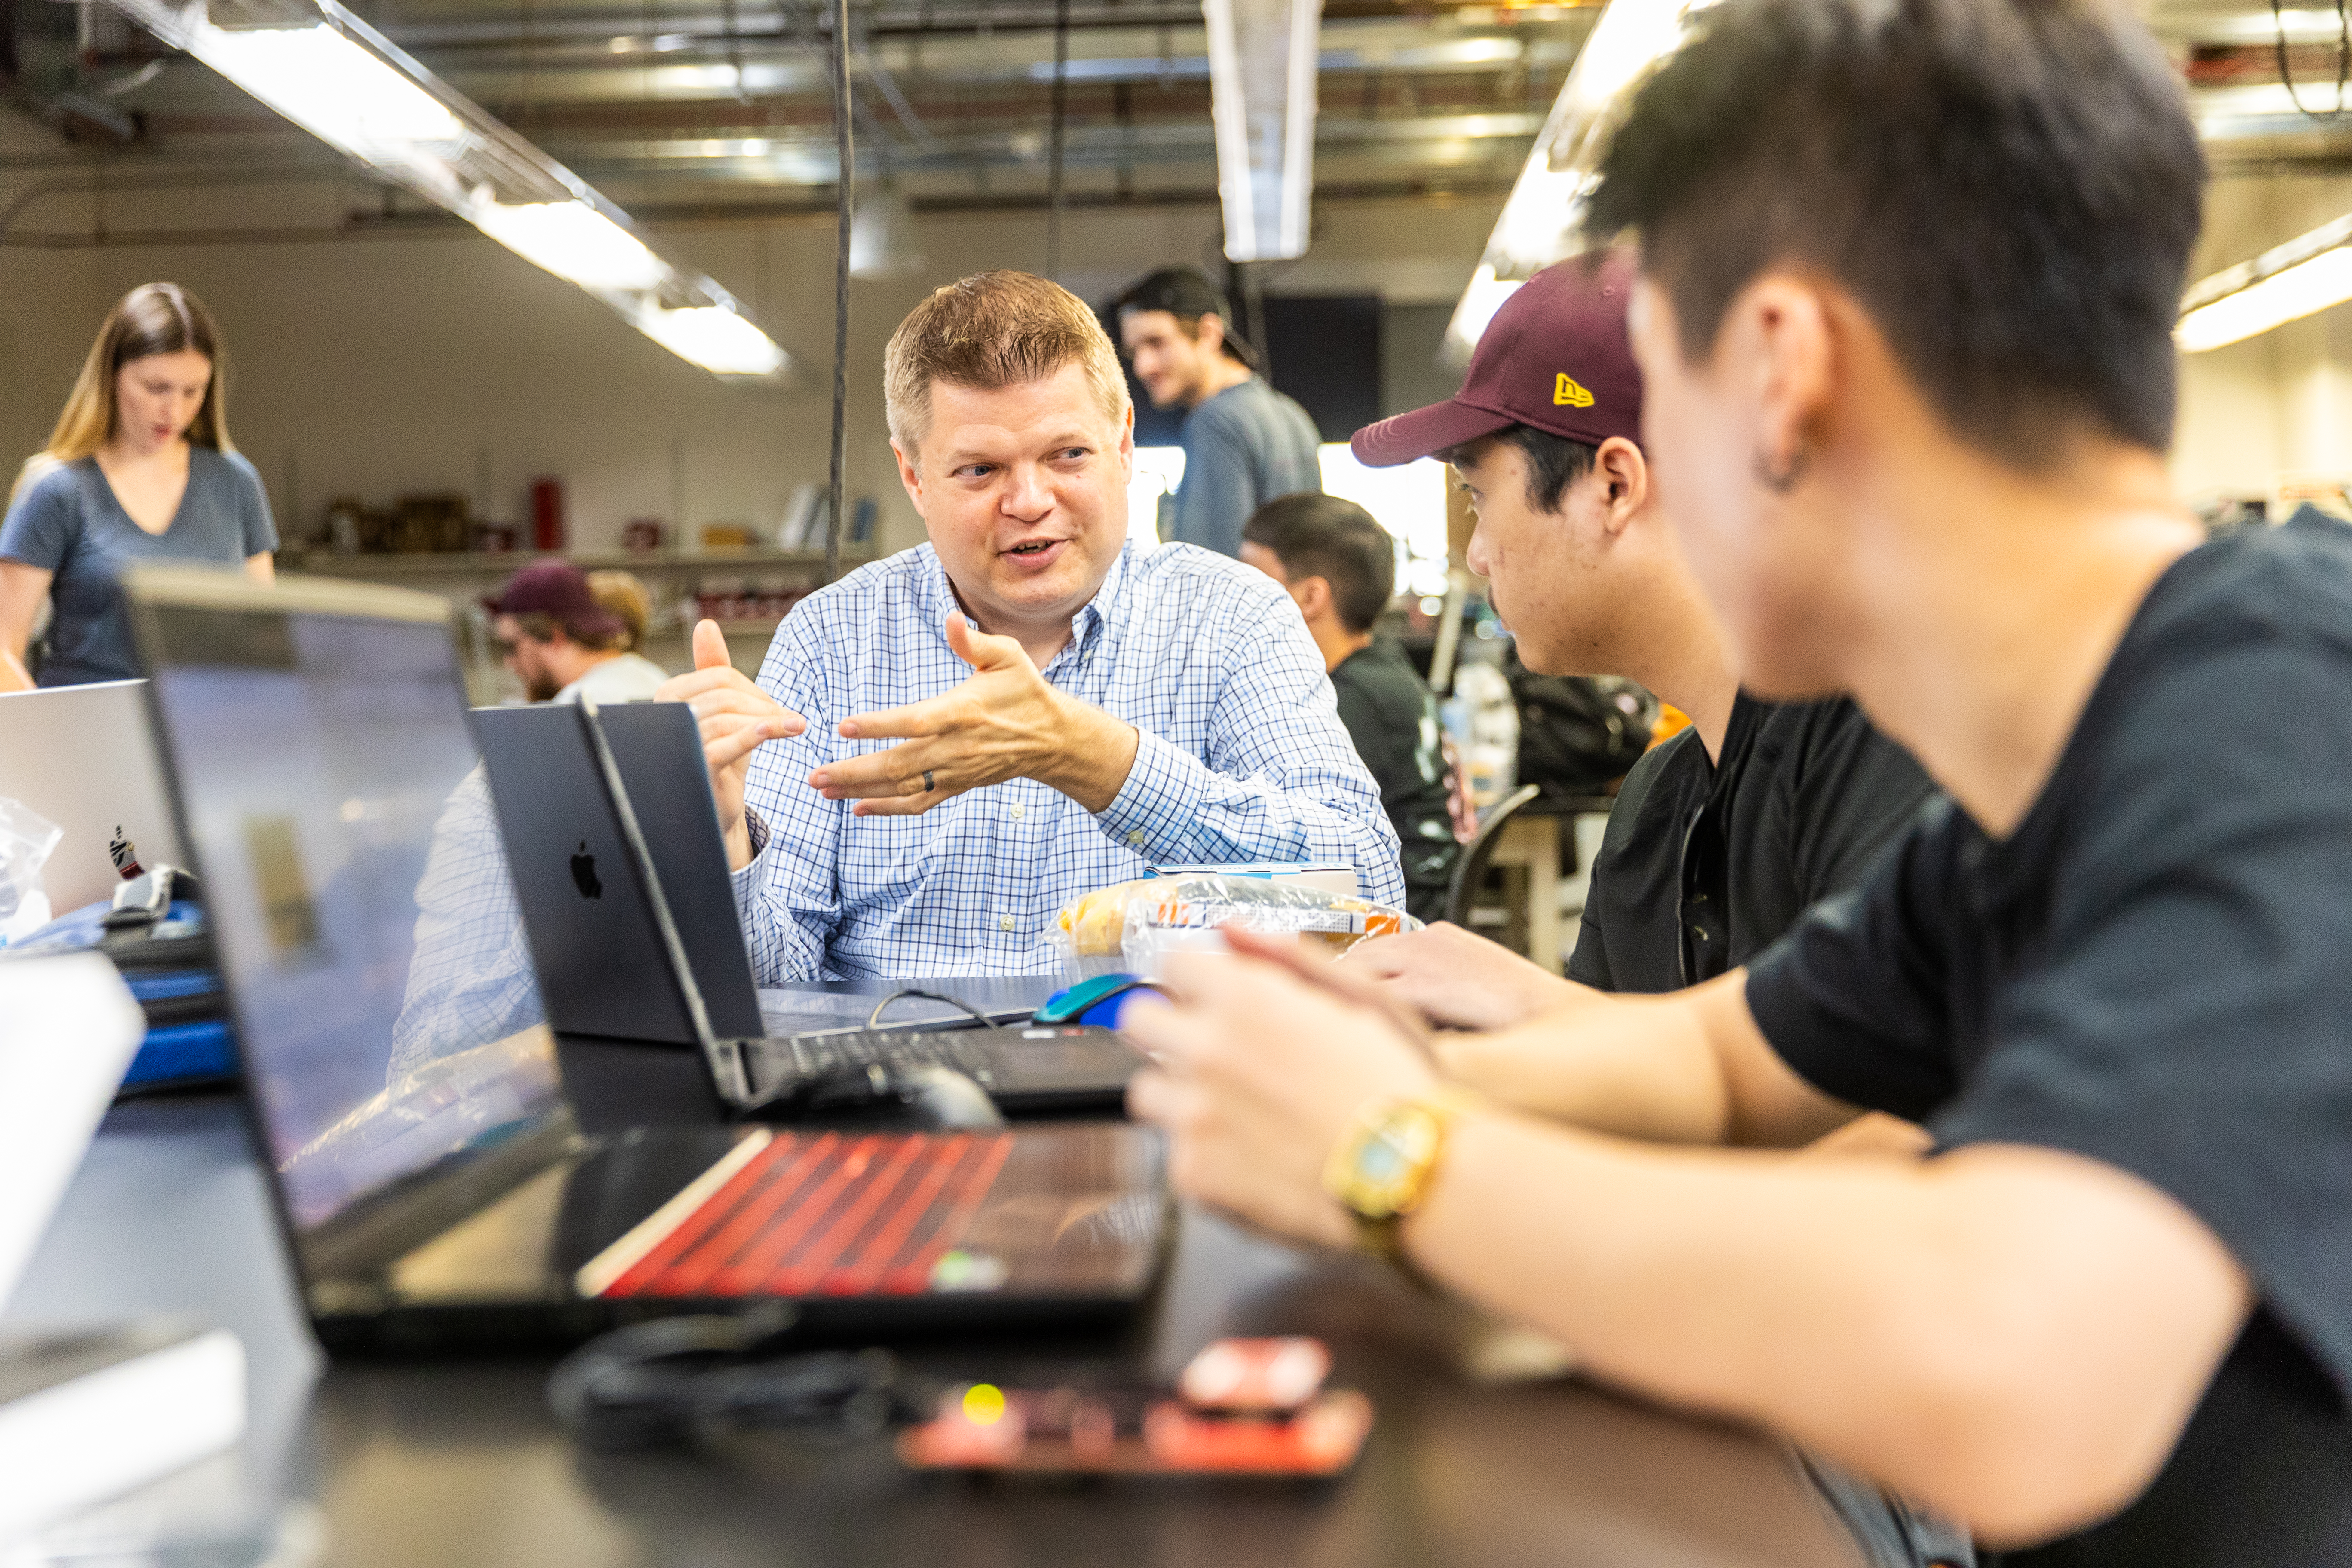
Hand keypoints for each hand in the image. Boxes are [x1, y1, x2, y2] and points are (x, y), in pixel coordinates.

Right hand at [653, 621, 806, 869]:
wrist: (718, 810)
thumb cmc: (721, 756)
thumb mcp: (723, 711)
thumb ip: (714, 669)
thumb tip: (706, 624)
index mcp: (670, 697)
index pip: (720, 677)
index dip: (755, 689)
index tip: (777, 709)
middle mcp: (666, 717)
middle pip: (724, 694)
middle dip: (764, 705)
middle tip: (794, 721)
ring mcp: (678, 743)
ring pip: (727, 717)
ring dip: (769, 720)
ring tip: (798, 728)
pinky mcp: (694, 769)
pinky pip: (724, 745)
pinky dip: (753, 734)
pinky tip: (777, 730)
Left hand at [809, 614, 1139, 816]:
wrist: (1053, 738)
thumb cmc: (1025, 690)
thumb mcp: (1008, 656)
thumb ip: (973, 641)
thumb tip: (951, 618)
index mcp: (963, 712)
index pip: (914, 722)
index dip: (879, 725)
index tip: (844, 726)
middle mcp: (956, 747)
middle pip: (898, 764)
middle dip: (853, 772)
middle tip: (815, 775)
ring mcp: (955, 771)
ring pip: (902, 788)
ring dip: (860, 791)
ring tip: (823, 790)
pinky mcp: (957, 786)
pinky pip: (919, 804)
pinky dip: (888, 809)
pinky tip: (857, 809)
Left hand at [1124, 928, 1443, 1250]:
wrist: (1417, 1177)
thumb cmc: (1401, 1085)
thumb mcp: (1364, 997)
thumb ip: (1287, 957)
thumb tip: (1228, 929)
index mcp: (1245, 999)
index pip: (1173, 965)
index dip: (1197, 981)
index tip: (1214, 999)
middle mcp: (1207, 1050)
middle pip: (1139, 1020)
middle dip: (1170, 1028)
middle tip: (1213, 1052)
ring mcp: (1194, 1115)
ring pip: (1147, 1091)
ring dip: (1180, 1095)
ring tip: (1237, 1112)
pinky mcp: (1194, 1174)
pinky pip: (1175, 1154)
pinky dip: (1206, 1154)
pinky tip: (1253, 1156)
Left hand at [1347, 922, 1585, 1030]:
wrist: (1551, 1016)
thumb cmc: (1520, 1015)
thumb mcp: (1470, 989)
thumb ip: (1433, 993)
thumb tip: (1397, 1018)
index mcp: (1438, 937)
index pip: (1377, 949)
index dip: (1354, 974)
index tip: (1336, 991)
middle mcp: (1424, 940)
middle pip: (1358, 957)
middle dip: (1339, 986)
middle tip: (1321, 1015)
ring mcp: (1421, 958)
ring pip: (1355, 974)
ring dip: (1344, 1001)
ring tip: (1331, 1030)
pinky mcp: (1423, 983)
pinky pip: (1370, 997)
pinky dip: (1358, 1014)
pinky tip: (1352, 1037)